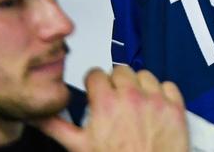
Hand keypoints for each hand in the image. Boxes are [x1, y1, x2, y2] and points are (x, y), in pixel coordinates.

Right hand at [35, 67, 189, 151]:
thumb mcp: (79, 147)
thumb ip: (56, 126)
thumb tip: (38, 116)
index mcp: (106, 102)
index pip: (96, 74)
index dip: (93, 83)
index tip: (95, 90)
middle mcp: (132, 96)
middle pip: (120, 70)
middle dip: (115, 82)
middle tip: (113, 99)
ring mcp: (156, 100)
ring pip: (145, 74)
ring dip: (138, 85)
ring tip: (133, 102)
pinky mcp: (175, 107)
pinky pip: (168, 85)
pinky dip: (162, 92)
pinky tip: (153, 105)